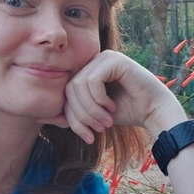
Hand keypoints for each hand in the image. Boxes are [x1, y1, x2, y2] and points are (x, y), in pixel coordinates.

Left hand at [38, 50, 187, 142]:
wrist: (154, 112)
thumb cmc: (125, 112)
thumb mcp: (92, 116)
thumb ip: (70, 114)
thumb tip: (39, 117)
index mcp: (86, 71)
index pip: (65, 93)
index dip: (71, 117)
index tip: (86, 135)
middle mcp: (93, 61)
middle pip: (69, 89)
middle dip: (80, 115)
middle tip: (96, 130)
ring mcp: (103, 57)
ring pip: (78, 85)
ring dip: (90, 110)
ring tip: (105, 121)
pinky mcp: (113, 59)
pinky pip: (92, 80)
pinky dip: (98, 99)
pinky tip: (111, 107)